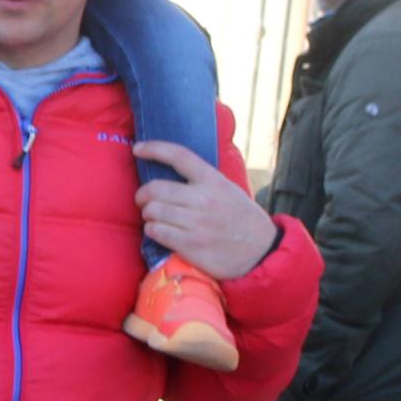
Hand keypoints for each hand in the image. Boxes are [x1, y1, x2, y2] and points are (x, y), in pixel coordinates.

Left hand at [134, 141, 279, 281]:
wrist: (261, 251)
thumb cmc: (241, 219)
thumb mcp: (229, 190)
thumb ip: (204, 181)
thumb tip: (172, 172)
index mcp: (213, 181)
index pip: (180, 156)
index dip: (155, 149)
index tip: (138, 148)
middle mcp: (204, 199)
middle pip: (155, 188)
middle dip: (143, 195)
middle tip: (145, 202)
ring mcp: (196, 222)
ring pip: (152, 211)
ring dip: (148, 215)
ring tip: (156, 219)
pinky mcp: (190, 244)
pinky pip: (155, 232)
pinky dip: (152, 231)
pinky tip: (160, 232)